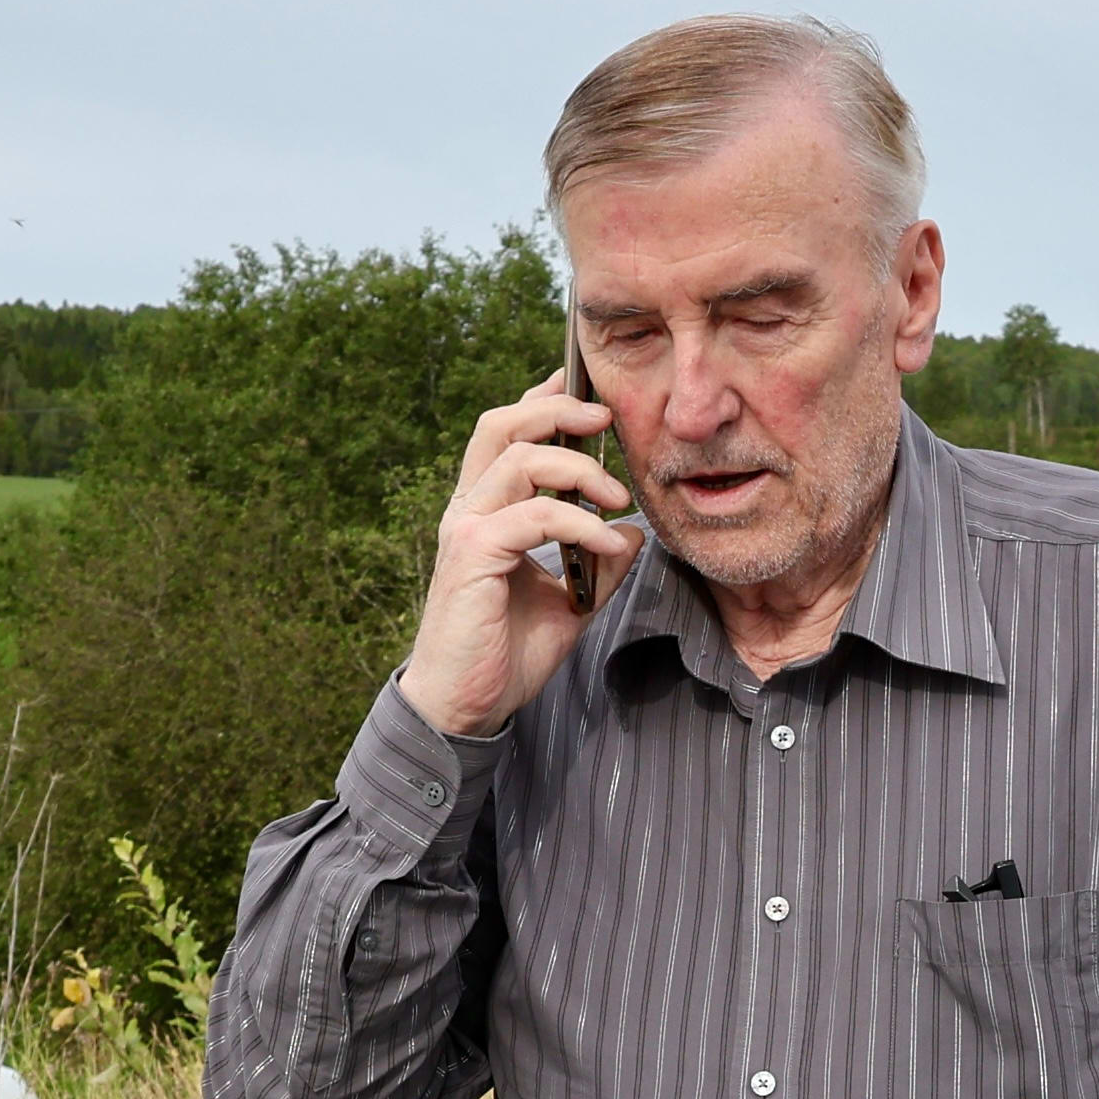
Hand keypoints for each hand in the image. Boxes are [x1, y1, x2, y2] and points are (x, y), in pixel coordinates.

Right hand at [398, 369, 635, 740]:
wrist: (467, 705)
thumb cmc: (507, 653)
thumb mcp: (569, 602)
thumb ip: (597, 563)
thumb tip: (633, 531)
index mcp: (484, 510)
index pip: (508, 433)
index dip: (544, 401)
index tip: (590, 392)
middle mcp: (468, 509)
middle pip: (503, 424)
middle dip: (558, 409)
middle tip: (607, 420)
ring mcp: (465, 528)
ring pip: (520, 460)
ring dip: (580, 469)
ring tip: (618, 497)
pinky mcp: (471, 555)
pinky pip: (535, 516)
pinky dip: (581, 524)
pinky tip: (608, 545)